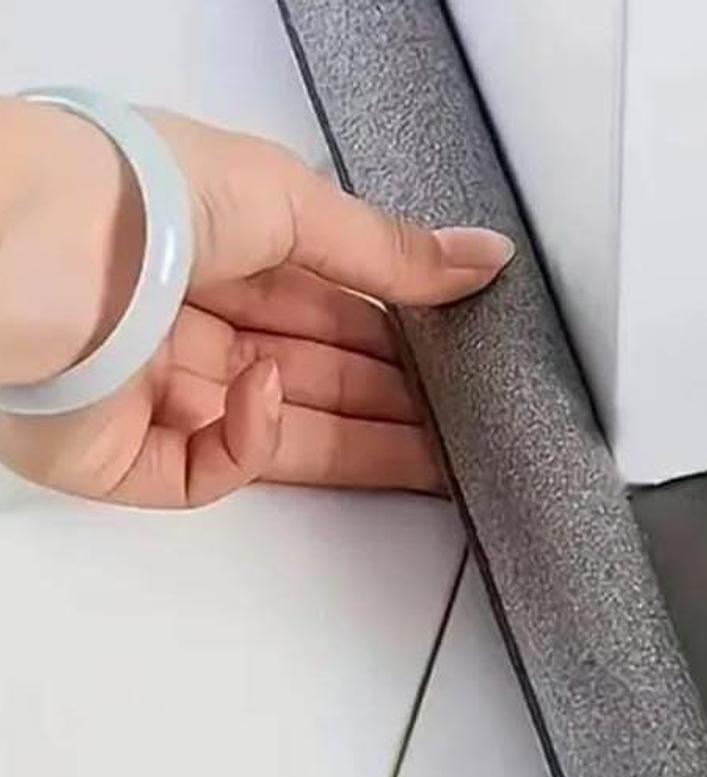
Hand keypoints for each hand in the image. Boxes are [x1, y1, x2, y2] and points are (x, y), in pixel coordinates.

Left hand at [0, 100, 512, 506]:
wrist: (33, 253)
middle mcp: (186, 320)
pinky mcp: (130, 457)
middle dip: (391, 403)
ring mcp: (158, 392)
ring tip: (433, 454)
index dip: (395, 342)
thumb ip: (391, 250)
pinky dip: (254, 437)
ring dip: (358, 442)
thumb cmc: (137, 195)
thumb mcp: (294, 199)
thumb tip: (481, 259)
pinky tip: (265, 392)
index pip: (326, 310)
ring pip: (280, 435)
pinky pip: (216, 470)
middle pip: (313, 379)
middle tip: (463, 425)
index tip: (457, 364)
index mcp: (217, 247)